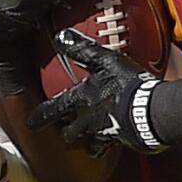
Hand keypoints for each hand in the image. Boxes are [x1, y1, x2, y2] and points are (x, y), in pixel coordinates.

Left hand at [27, 29, 164, 155]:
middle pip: (70, 132)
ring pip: (89, 142)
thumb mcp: (105, 61)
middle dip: (67, 132)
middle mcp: (88, 120)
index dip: (40, 116)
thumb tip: (61, 36)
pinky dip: (110, 143)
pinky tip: (115, 138)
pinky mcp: (120, 140)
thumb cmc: (126, 85)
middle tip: (65, 131)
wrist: (150, 110)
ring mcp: (104, 133)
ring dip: (88, 141)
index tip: (31, 123)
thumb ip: (82, 50)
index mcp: (81, 100)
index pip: (52, 110)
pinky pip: (111, 145)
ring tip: (89, 140)